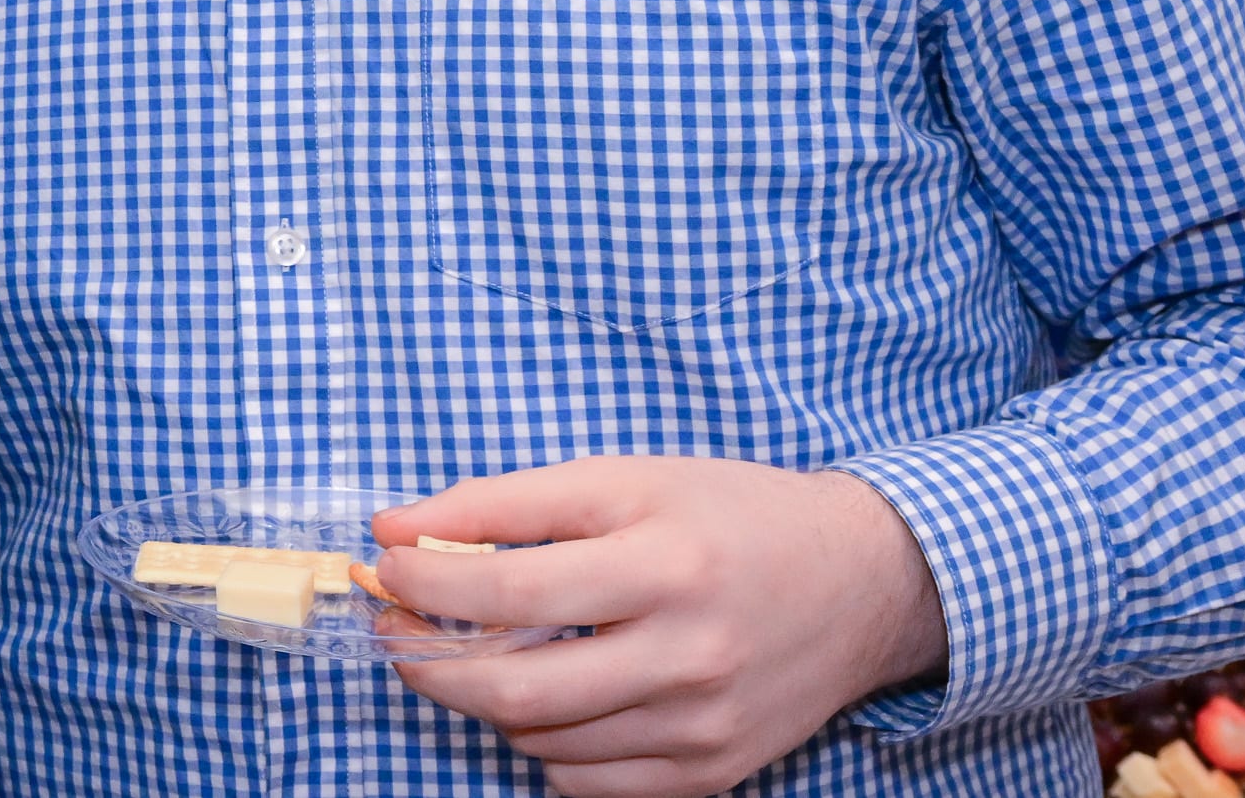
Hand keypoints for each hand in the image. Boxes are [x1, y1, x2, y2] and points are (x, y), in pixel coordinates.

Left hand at [372, 456, 946, 797]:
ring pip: (542, 741)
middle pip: (515, 690)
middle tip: (395, 630)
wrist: (860, 581)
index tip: (385, 563)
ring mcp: (702, 726)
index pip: (510, 589)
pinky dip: (541, 745)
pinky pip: (587, 782)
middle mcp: (688, 653)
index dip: (426, 581)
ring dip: (479, 701)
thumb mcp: (622, 478)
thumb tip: (395, 527)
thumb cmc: (726, 514)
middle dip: (428, 663)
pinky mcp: (712, 773)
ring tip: (466, 654)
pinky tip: (541, 696)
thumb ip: (504, 502)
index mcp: (664, 562)